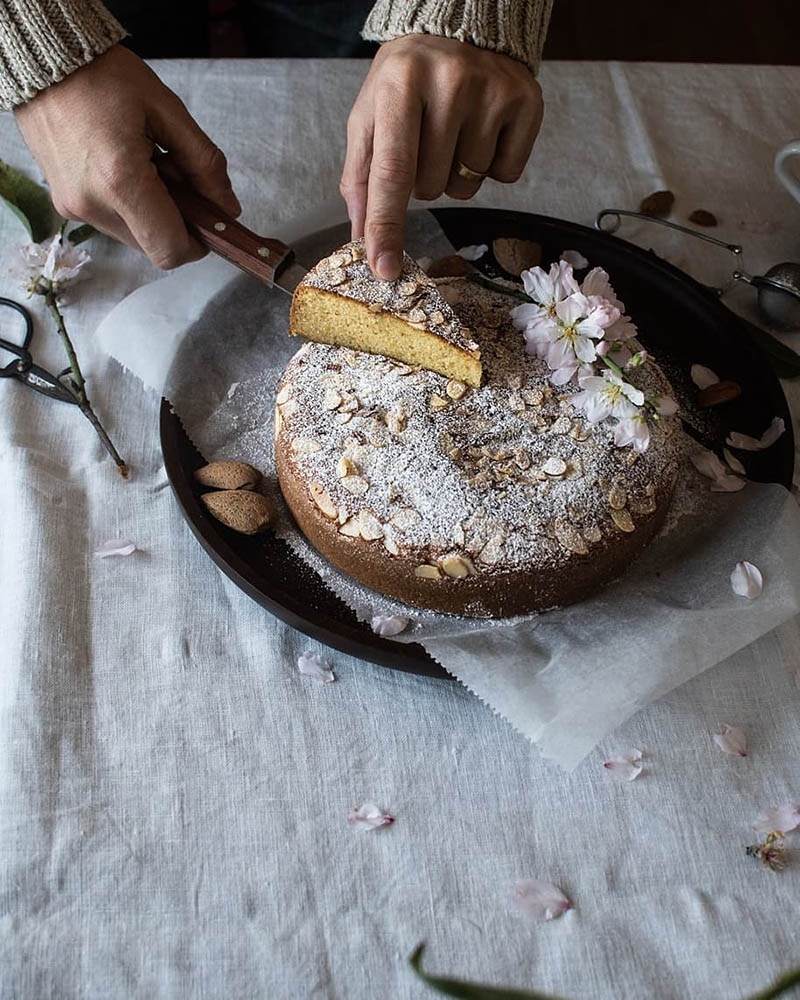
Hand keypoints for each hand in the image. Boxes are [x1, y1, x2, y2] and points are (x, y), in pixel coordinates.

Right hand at [14, 45, 240, 268]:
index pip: (171, 249)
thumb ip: (204, 165)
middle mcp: (93, 204)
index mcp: (120, 181)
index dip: (198, 243)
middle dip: (177, 222)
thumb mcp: (168, 111)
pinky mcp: (64, 204)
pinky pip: (113, 223)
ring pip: (135, 238)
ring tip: (147, 165)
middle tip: (176, 176)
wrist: (43, 59)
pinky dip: (130, 206)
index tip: (208, 219)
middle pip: (154, 248)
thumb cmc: (104, 77)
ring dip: (153, 214)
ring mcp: (74, 208)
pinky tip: (126, 168)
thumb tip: (228, 208)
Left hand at [340, 35, 543, 279]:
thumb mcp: (371, 116)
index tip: (384, 268)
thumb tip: (360, 238)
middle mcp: (449, 83)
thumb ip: (361, 177)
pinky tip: (484, 131)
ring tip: (454, 131)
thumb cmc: (406, 81)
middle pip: (431, 189)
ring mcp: (492, 92)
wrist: (460, 29)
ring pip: (467, 186)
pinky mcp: (527, 102)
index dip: (386, 226)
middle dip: (423, 181)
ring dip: (456, 174)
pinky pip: (505, 175)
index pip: (392, 171)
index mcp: (399, 84)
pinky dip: (492, 166)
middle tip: (426, 139)